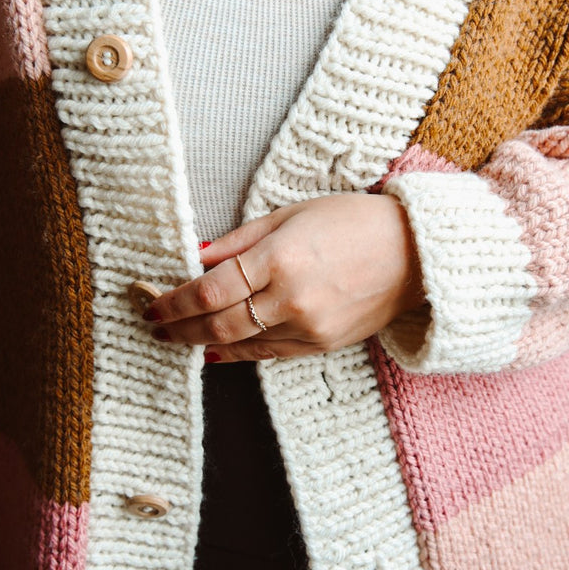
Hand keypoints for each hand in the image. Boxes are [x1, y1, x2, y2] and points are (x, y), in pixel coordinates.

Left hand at [140, 191, 425, 361]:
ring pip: (239, 344)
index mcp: (280, 258)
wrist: (417, 253)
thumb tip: (196, 257)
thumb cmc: (354, 221)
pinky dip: (237, 354)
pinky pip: (268, 355)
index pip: (207, 290)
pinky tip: (214, 350)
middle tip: (154, 326)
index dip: (172, 302)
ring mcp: (308, 327)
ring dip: (201, 342)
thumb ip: (240, 239)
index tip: (151, 304)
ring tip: (177, 337)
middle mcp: (291, 299)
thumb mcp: (292, 214)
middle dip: (178, 328)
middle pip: (216, 323)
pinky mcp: (322, 346)